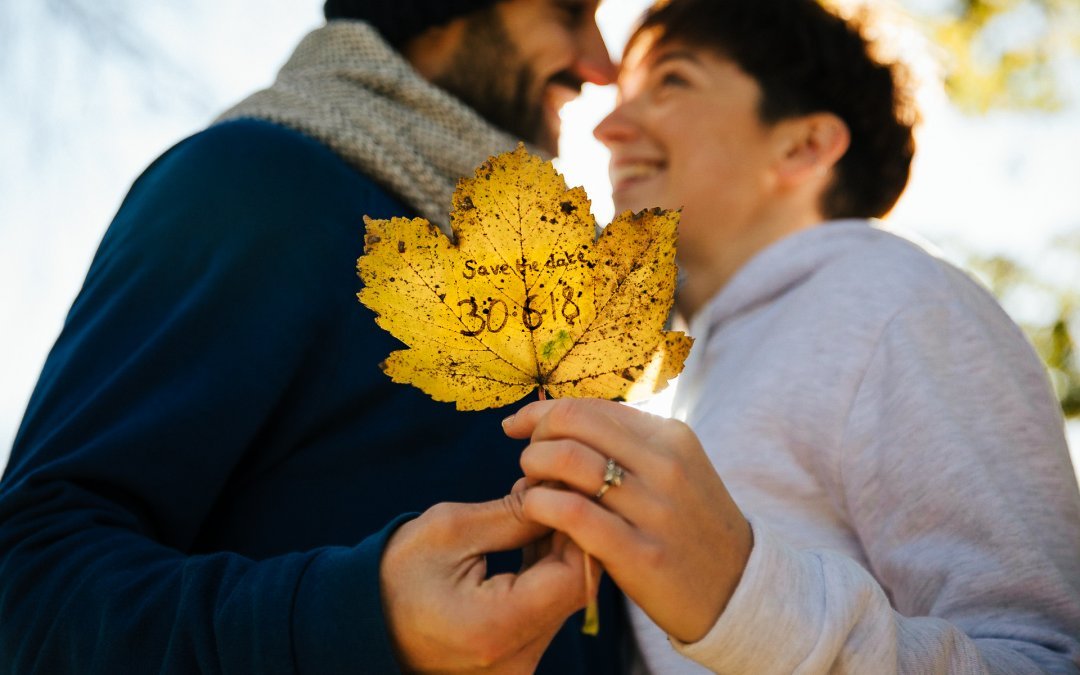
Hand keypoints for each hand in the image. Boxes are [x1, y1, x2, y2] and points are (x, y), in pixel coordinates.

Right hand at [380, 493, 590, 672]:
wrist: (358, 623)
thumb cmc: (395, 573)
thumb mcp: (451, 529)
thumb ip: (515, 515)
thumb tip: (563, 494)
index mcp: (496, 628)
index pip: (573, 576)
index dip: (578, 526)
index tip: (564, 486)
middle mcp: (515, 659)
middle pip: (574, 590)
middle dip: (571, 534)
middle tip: (556, 487)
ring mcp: (516, 665)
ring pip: (564, 599)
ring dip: (558, 550)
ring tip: (538, 506)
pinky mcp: (514, 660)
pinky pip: (546, 611)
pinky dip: (544, 572)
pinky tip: (531, 535)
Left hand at [503, 398, 752, 643]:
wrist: (737, 592)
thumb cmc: (688, 528)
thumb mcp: (674, 470)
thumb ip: (627, 443)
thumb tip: (562, 418)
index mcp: (671, 436)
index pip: (590, 406)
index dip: (543, 412)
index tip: (518, 426)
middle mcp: (666, 464)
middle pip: (573, 424)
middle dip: (535, 438)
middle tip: (528, 463)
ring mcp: (655, 508)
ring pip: (567, 461)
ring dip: (532, 470)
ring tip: (530, 489)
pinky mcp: (641, 554)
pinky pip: (572, 513)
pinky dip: (540, 505)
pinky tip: (535, 512)